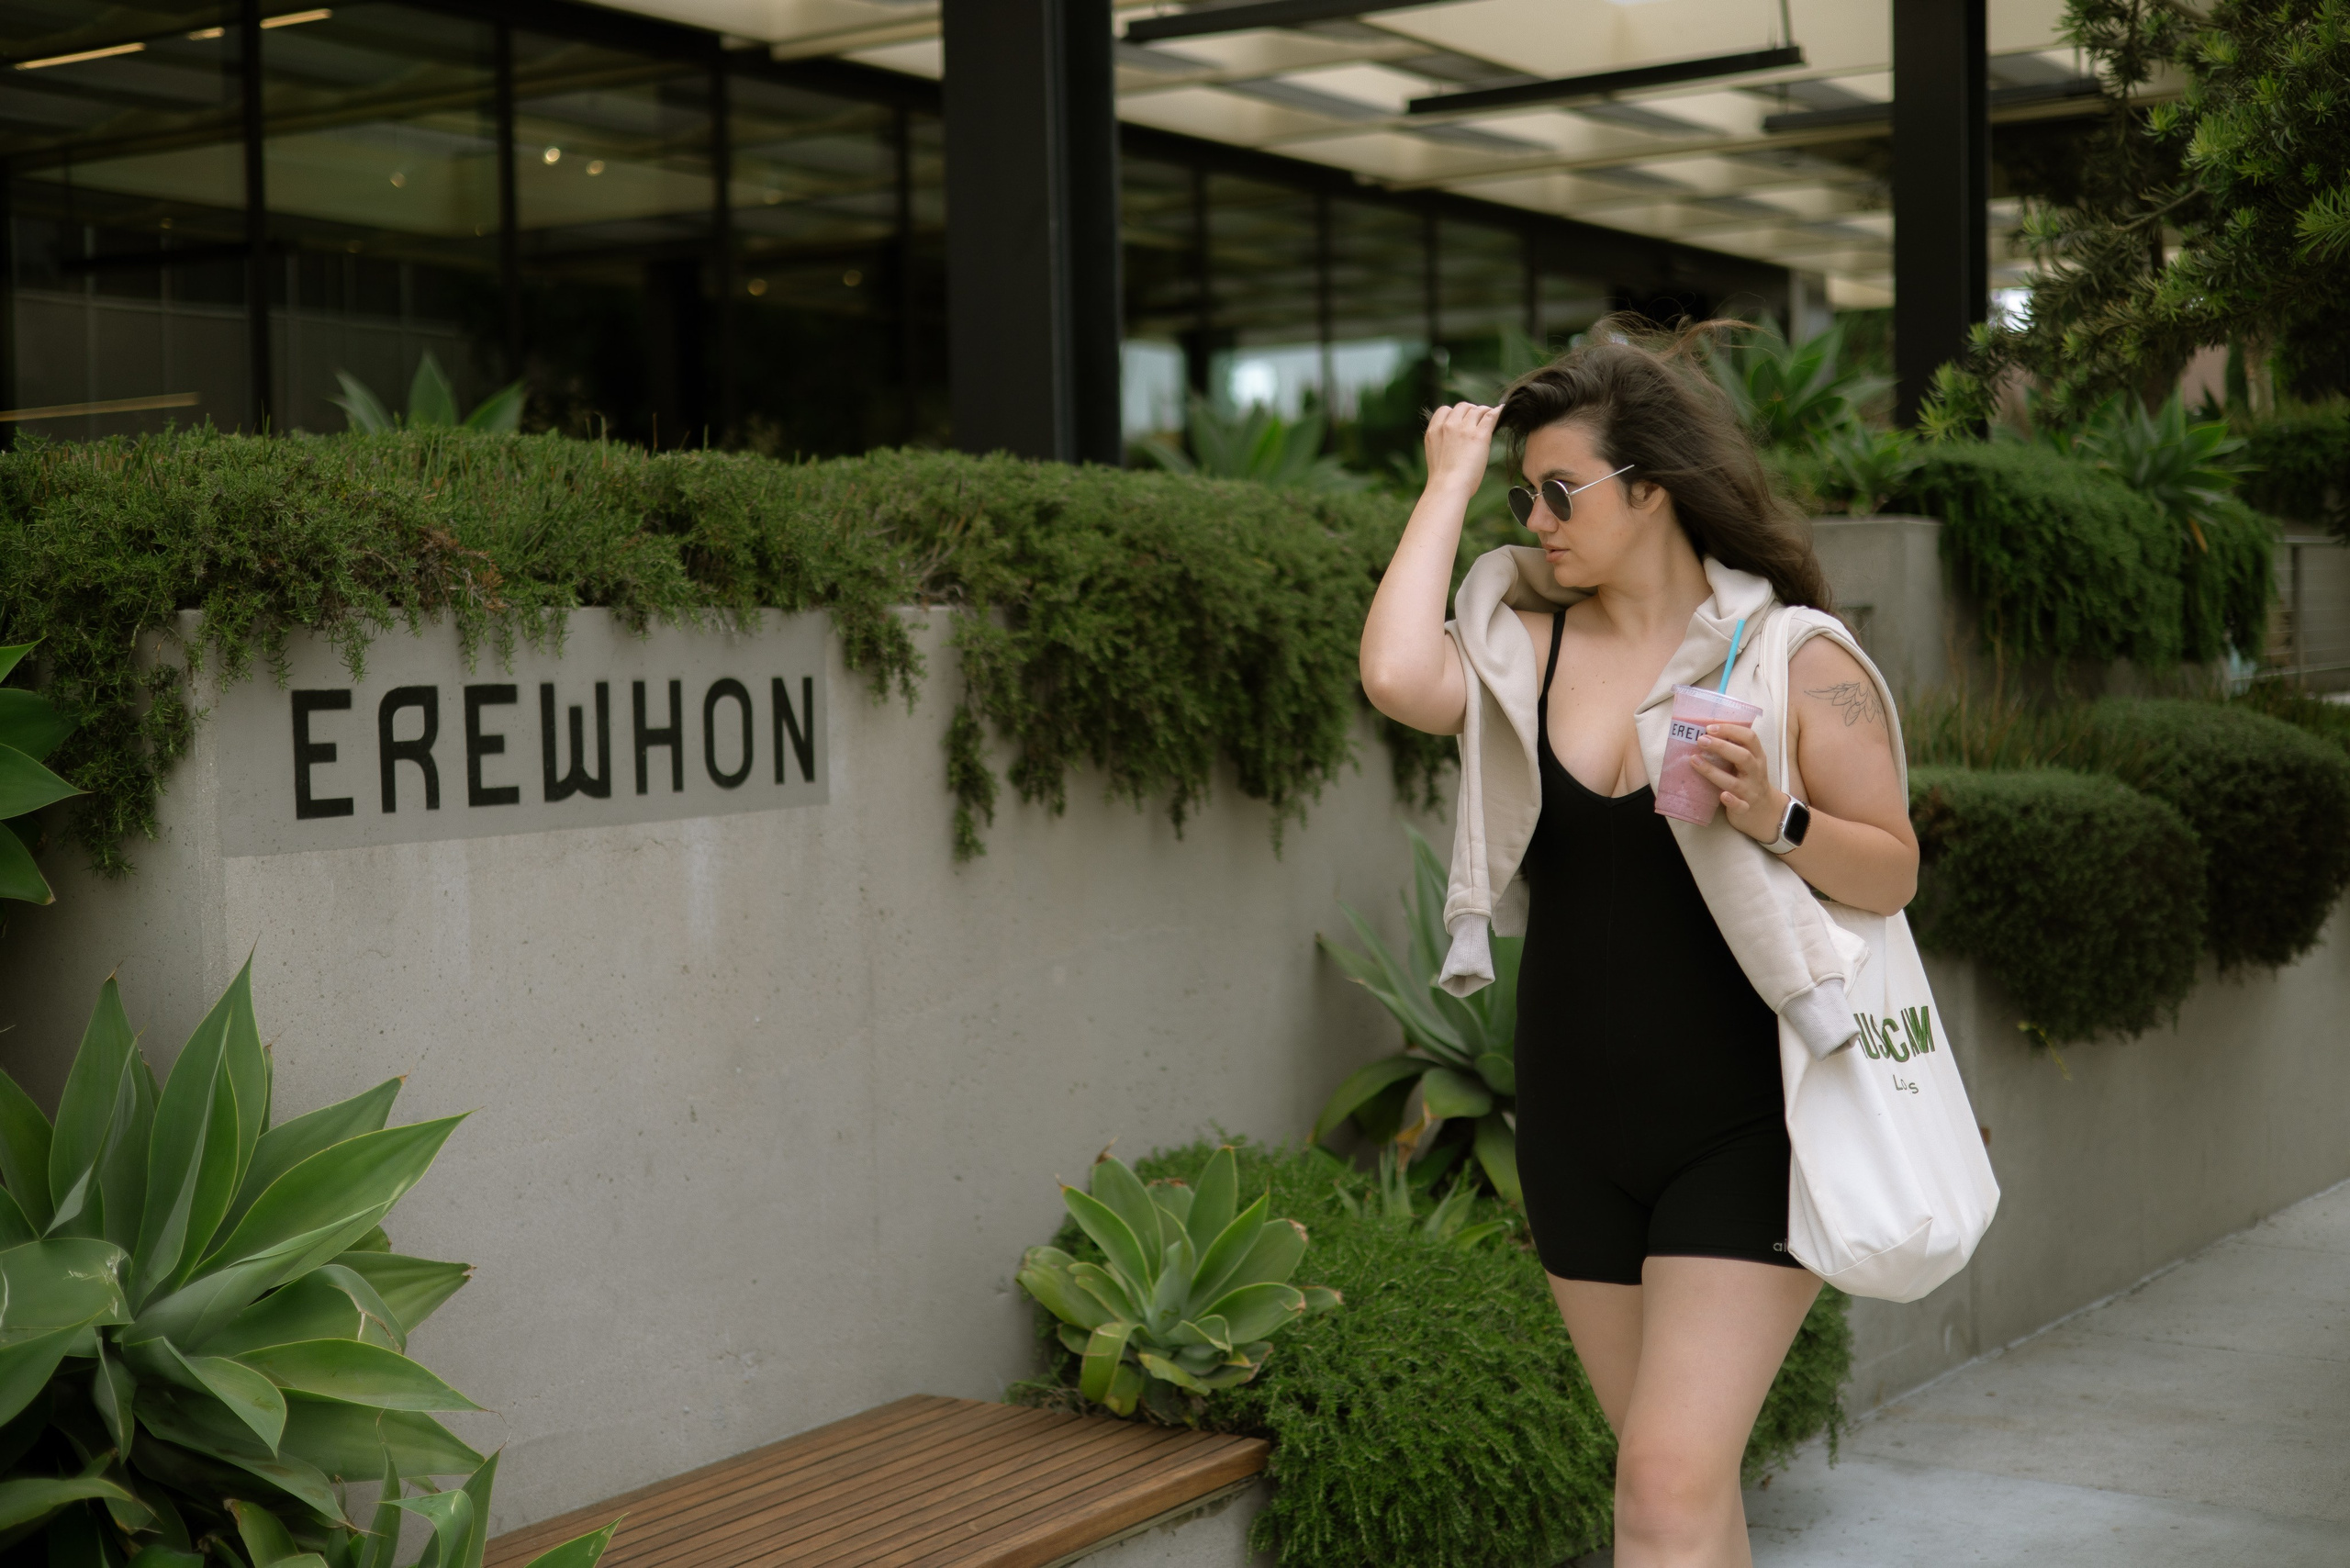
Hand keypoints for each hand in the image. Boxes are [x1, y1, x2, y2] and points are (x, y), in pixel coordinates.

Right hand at [1422, 402, 1499, 495]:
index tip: (1463, 419)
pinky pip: (1490, 416)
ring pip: (1477, 410)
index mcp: (1433, 430)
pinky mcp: (1479, 435)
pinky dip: (1497, 412)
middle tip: (1478, 418)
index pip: (1445, 410)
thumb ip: (1441, 441)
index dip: (1456, 413)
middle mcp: (1448, 425)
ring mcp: (1464, 429)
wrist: (1448, 486)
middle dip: (1471, 410)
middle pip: (1462, 407)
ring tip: (1490, 416)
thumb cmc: (1442, 479)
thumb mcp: (1434, 454)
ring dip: (1484, 412)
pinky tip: (1501, 411)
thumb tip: (1453, 440)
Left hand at [1691, 723, 1788, 844]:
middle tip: (1701, 740)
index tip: (1710, 727)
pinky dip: (1731, 801)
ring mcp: (1751, 791)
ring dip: (1713, 771)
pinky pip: (1740, 805)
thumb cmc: (1749, 779)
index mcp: (1757, 756)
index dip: (1730, 730)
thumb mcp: (1749, 762)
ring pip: (1734, 782)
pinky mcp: (1746, 808)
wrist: (1765, 810)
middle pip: (1743, 757)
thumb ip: (1734, 748)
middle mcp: (1756, 772)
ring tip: (1694, 760)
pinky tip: (1722, 796)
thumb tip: (1706, 732)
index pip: (1749, 738)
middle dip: (1721, 747)